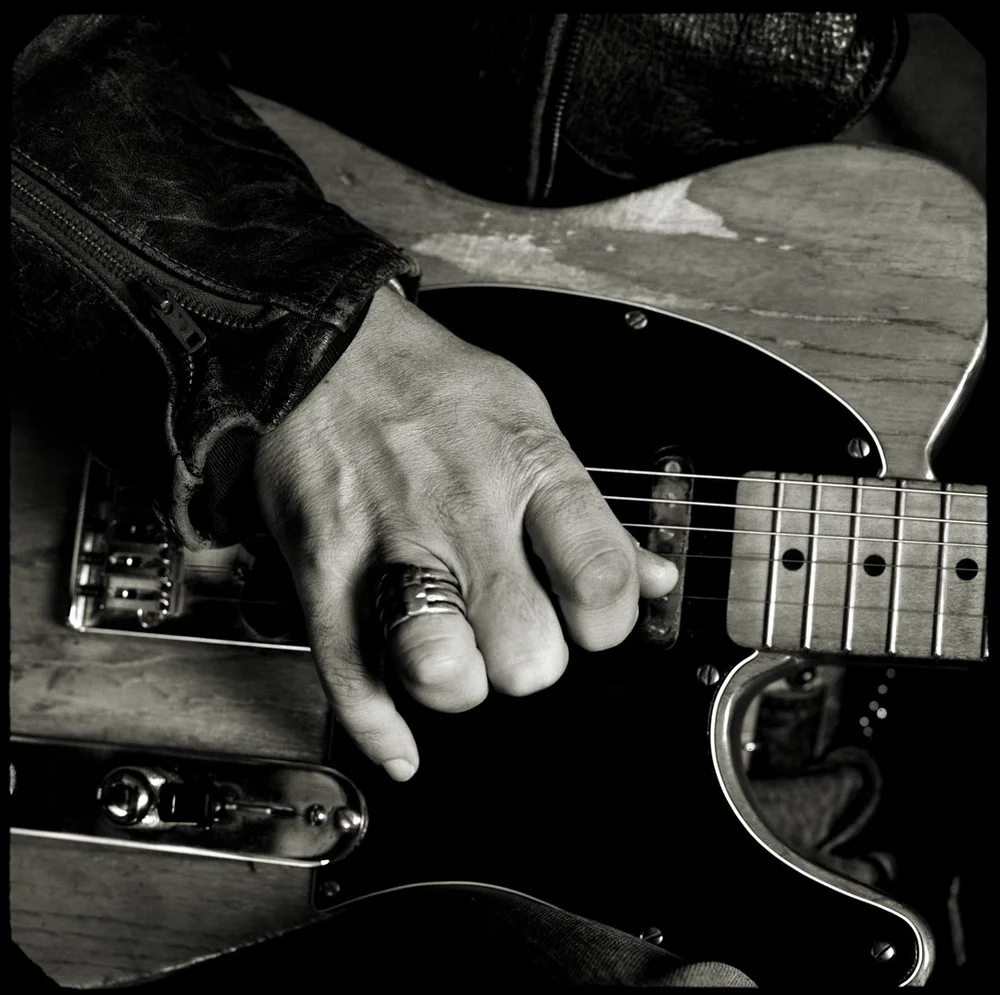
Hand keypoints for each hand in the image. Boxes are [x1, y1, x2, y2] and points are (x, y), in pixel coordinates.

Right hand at [254, 287, 676, 779]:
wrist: (324, 346)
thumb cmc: (431, 383)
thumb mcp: (533, 420)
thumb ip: (593, 512)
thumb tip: (653, 579)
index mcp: (528, 470)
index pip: (600, 582)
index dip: (607, 624)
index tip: (590, 621)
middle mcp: (462, 511)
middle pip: (524, 649)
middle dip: (530, 663)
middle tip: (518, 638)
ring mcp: (388, 544)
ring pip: (438, 668)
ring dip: (458, 685)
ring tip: (460, 658)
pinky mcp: (324, 568)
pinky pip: (349, 670)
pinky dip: (377, 726)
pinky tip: (401, 744)